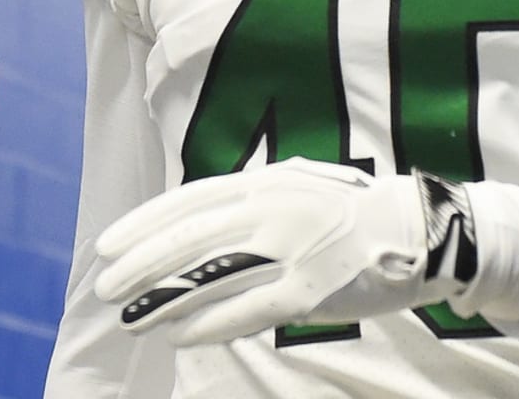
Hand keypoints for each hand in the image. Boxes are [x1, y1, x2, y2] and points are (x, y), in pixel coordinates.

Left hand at [94, 158, 476, 345]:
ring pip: (213, 274)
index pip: (192, 199)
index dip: (146, 222)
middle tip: (105, 285)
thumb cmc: (349, 211)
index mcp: (267, 183)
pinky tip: (180, 336)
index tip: (109, 242)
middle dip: (143, 262)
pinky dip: (210, 323)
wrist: (413, 228)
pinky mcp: (309, 288)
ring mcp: (290, 248)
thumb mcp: (296, 188)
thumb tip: (202, 218)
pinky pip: (249, 308)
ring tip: (131, 318)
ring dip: (165, 298)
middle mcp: (272, 209)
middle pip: (194, 236)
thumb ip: (252, 202)